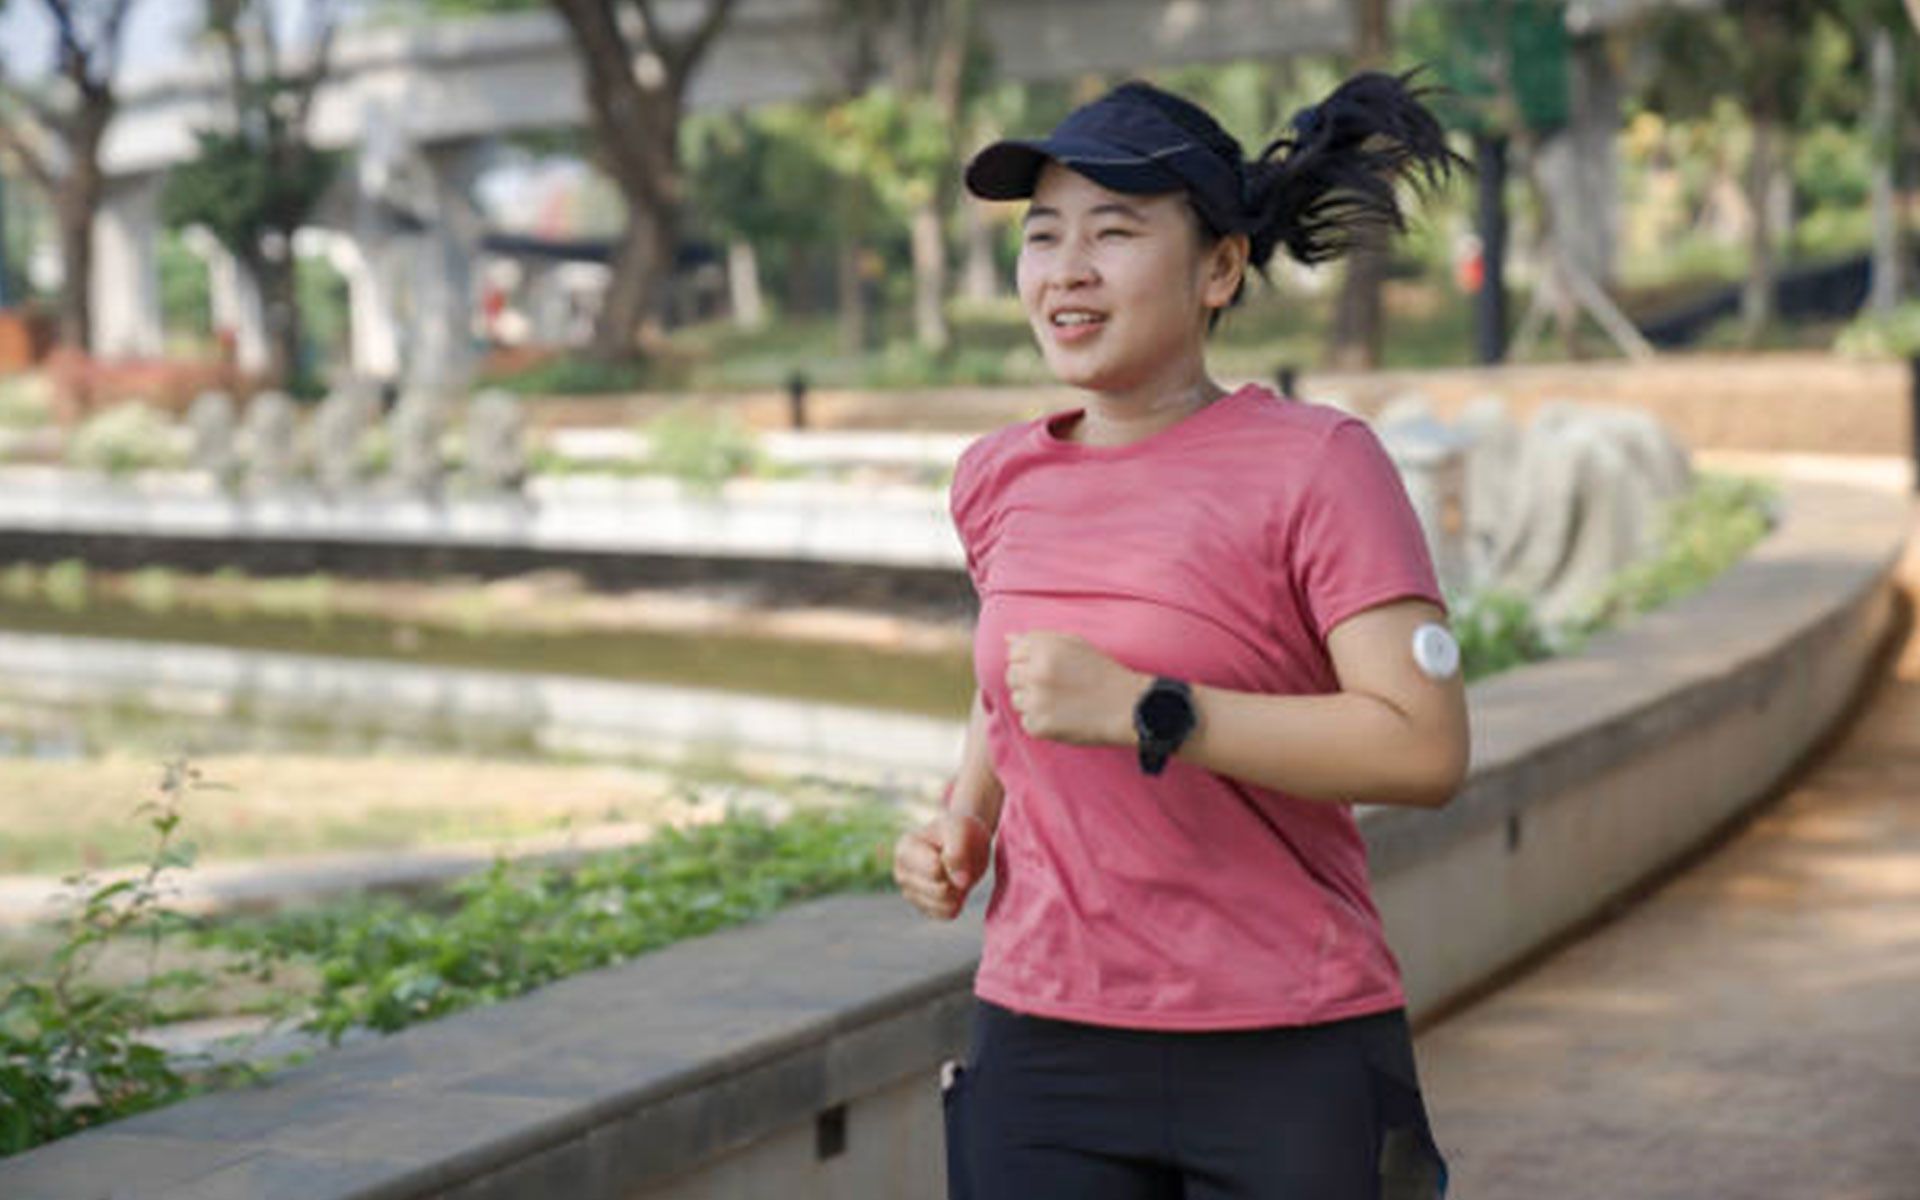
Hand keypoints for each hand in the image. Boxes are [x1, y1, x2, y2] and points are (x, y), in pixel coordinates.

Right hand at [893, 812, 992, 920]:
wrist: (963, 840)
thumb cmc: (959, 829)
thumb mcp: (962, 828)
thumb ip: (959, 851)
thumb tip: (960, 883)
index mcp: (904, 850)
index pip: (935, 870)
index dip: (954, 862)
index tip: (954, 847)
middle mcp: (902, 873)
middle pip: (940, 890)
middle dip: (957, 879)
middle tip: (959, 862)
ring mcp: (910, 893)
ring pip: (943, 905)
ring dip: (959, 891)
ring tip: (957, 873)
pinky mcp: (924, 908)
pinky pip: (947, 914)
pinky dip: (958, 902)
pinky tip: (955, 887)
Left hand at [1004, 631, 1146, 745]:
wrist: (1127, 707)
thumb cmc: (1103, 672)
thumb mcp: (1075, 644)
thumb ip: (1038, 638)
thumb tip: (1007, 638)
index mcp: (1044, 648)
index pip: (1013, 653)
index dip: (1030, 661)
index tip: (1049, 669)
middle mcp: (1036, 672)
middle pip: (1011, 676)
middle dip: (1028, 681)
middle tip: (1056, 687)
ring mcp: (1036, 701)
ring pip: (1016, 700)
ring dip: (1033, 702)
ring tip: (1061, 702)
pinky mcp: (1039, 725)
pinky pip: (1026, 722)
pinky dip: (1040, 722)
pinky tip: (1062, 716)